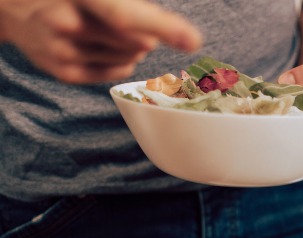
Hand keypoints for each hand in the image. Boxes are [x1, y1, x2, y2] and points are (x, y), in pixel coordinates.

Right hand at [0, 0, 201, 83]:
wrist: (14, 8)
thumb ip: (132, 7)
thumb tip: (154, 38)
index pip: (125, 14)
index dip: (164, 27)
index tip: (193, 40)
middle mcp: (66, 20)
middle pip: (134, 42)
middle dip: (144, 35)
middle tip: (129, 24)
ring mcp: (62, 50)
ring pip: (129, 58)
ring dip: (130, 48)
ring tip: (102, 30)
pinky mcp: (64, 73)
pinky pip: (116, 72)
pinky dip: (118, 61)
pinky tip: (97, 45)